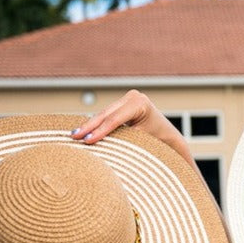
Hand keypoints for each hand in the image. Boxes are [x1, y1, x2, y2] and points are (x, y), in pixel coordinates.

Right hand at [70, 90, 193, 165]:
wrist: (170, 138)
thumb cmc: (160, 142)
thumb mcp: (142, 141)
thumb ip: (123, 140)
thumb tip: (104, 145)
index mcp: (140, 103)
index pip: (115, 120)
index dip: (100, 131)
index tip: (87, 141)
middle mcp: (133, 97)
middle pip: (106, 114)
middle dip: (89, 127)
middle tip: (73, 136)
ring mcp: (127, 99)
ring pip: (104, 114)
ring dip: (89, 125)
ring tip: (74, 135)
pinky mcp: (122, 105)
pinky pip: (107, 115)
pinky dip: (96, 124)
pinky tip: (82, 131)